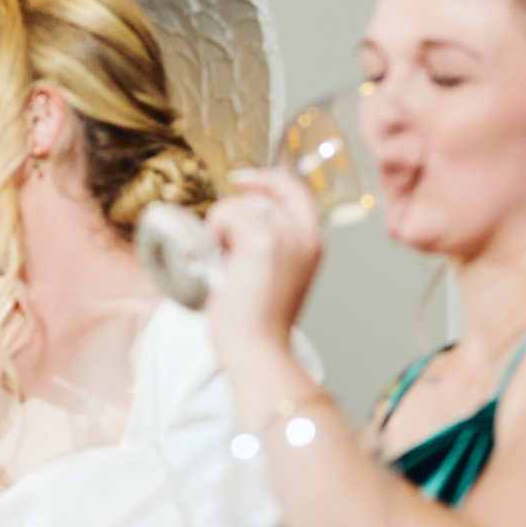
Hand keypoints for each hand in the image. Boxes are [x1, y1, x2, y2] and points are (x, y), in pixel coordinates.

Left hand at [203, 170, 323, 359]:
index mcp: (312, 243)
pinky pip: (224, 217)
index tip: (242, 179)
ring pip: (237, 205)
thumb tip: (240, 215)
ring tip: (224, 263)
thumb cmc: (257, 319)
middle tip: (219, 238)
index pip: (297, 190)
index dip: (269, 178)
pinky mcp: (262, 242)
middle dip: (233, 210)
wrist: (257, 348)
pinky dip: (213, 236)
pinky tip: (218, 263)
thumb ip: (270, 242)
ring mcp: (285, 236)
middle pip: (263, 192)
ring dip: (219, 229)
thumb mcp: (274, 273)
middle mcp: (304, 235)